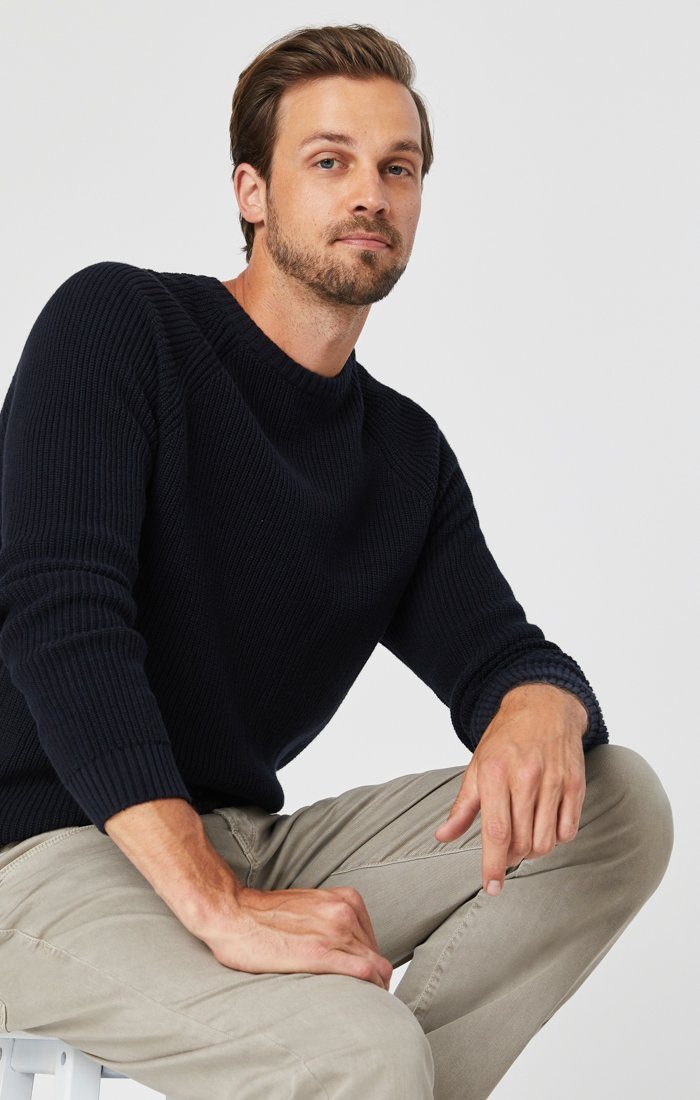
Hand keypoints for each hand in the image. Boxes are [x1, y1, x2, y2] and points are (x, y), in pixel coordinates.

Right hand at [199, 884, 393, 990]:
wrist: (234, 915)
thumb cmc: (265, 916)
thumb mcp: (310, 907)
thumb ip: (332, 922)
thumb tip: (346, 950)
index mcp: (345, 899)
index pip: (374, 941)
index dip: (371, 964)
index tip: (364, 983)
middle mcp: (345, 912)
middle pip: (377, 956)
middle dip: (374, 980)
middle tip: (360, 1000)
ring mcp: (335, 931)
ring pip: (376, 968)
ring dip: (371, 989)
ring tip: (355, 1005)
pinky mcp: (321, 954)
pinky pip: (364, 973)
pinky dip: (369, 989)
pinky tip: (359, 1002)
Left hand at [434, 683, 588, 895]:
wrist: (543, 706)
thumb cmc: (506, 738)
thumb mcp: (477, 766)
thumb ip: (463, 806)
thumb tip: (443, 836)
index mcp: (495, 773)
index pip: (496, 832)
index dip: (493, 865)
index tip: (491, 887)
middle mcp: (526, 777)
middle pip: (522, 841)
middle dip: (511, 858)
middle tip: (505, 854)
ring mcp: (554, 780)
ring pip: (546, 841)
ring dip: (533, 852)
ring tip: (524, 842)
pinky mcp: (575, 783)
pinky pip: (569, 829)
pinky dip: (556, 838)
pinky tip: (545, 827)